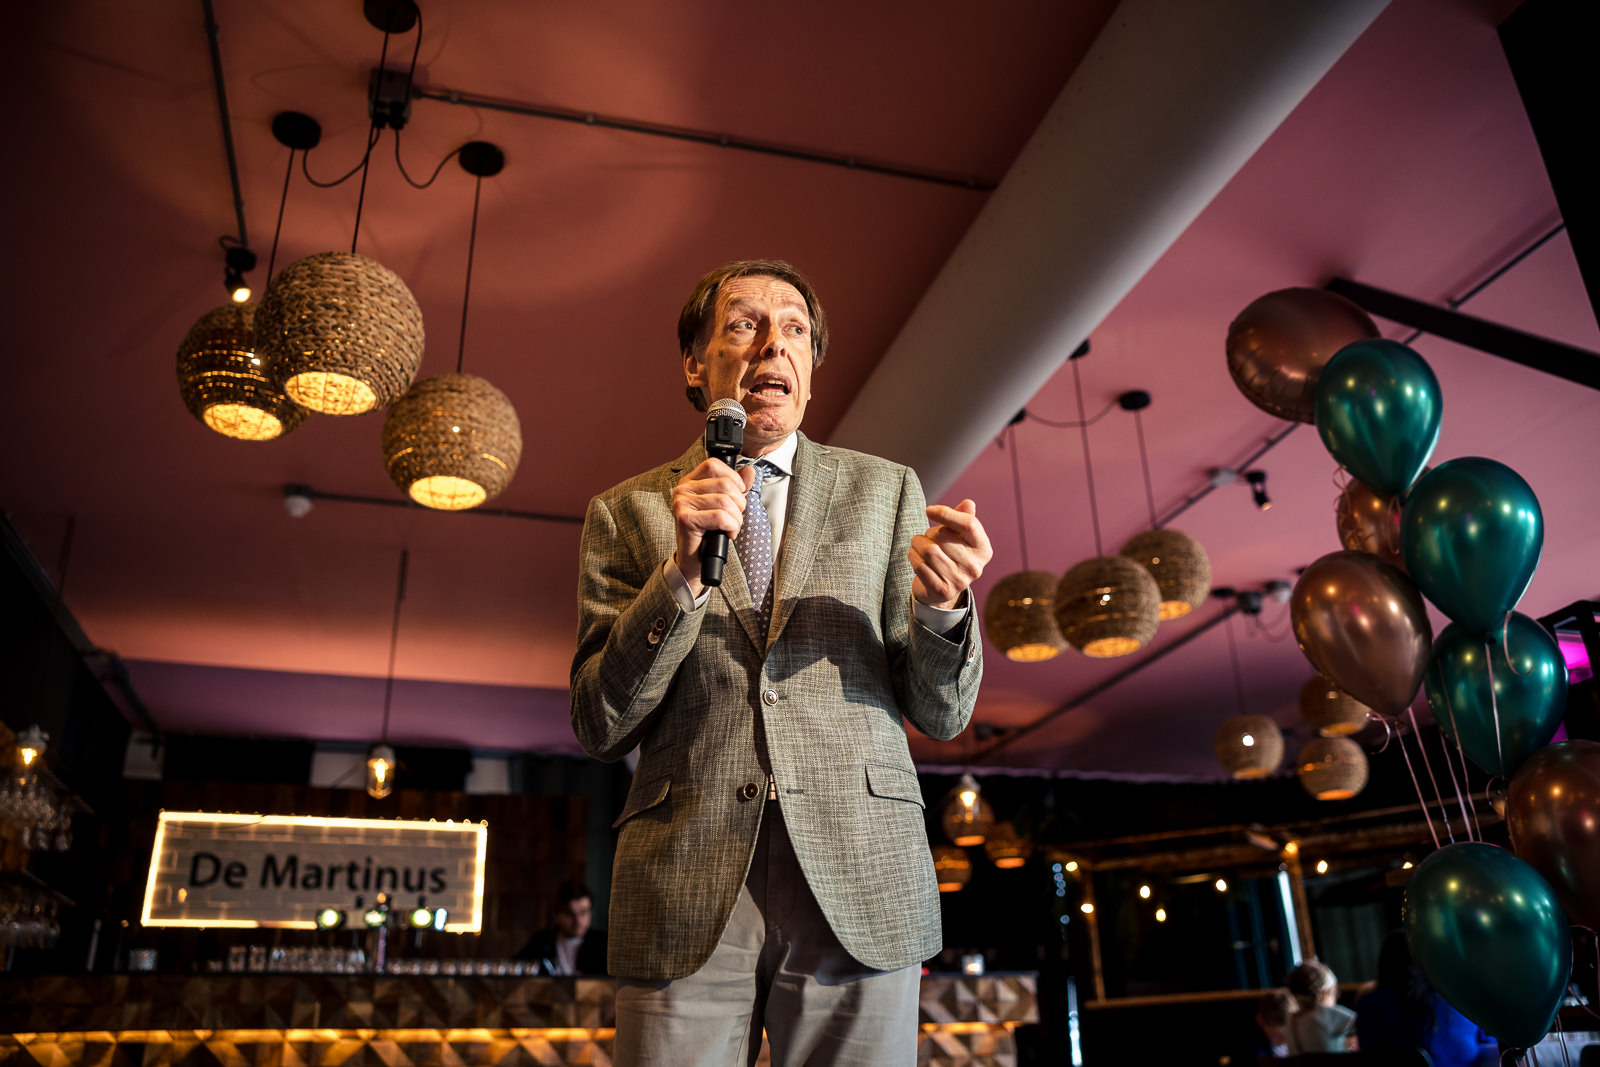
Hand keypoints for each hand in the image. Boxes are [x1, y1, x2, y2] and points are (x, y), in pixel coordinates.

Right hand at [672, 459, 756, 594]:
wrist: (695, 558)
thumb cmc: (710, 530)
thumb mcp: (726, 504)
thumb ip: (737, 486)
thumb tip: (750, 470)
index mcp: (691, 480)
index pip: (714, 464)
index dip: (733, 478)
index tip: (738, 494)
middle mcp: (683, 488)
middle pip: (725, 484)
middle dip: (739, 504)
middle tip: (735, 518)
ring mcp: (682, 503)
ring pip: (725, 502)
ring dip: (736, 519)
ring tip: (732, 528)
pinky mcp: (685, 519)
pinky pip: (720, 517)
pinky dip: (731, 527)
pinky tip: (728, 534)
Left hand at [910, 499, 990, 609]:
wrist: (942, 588)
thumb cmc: (950, 554)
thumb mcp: (960, 536)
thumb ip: (963, 518)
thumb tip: (969, 503)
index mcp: (983, 549)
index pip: (969, 524)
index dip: (947, 513)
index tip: (929, 510)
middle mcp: (975, 567)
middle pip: (943, 536)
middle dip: (929, 532)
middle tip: (926, 537)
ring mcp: (959, 581)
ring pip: (929, 550)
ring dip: (917, 543)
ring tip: (917, 543)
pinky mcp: (942, 590)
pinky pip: (920, 565)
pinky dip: (913, 556)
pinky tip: (914, 555)